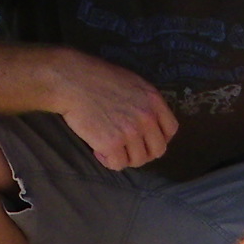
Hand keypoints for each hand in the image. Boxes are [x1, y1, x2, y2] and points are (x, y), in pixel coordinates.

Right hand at [51, 52, 177, 170]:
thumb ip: (145, 103)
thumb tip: (150, 123)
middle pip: (158, 150)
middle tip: (127, 149)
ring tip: (109, 147)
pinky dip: (107, 161)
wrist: (72, 81)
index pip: (171, 130)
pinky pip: (117, 164)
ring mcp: (130, 132)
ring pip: (138, 160)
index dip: (159, 138)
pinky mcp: (112, 143)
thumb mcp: (132, 83)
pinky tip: (98, 150)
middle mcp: (146, 117)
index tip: (146, 140)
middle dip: (143, 152)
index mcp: (153, 100)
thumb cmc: (97, 78)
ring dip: (124, 157)